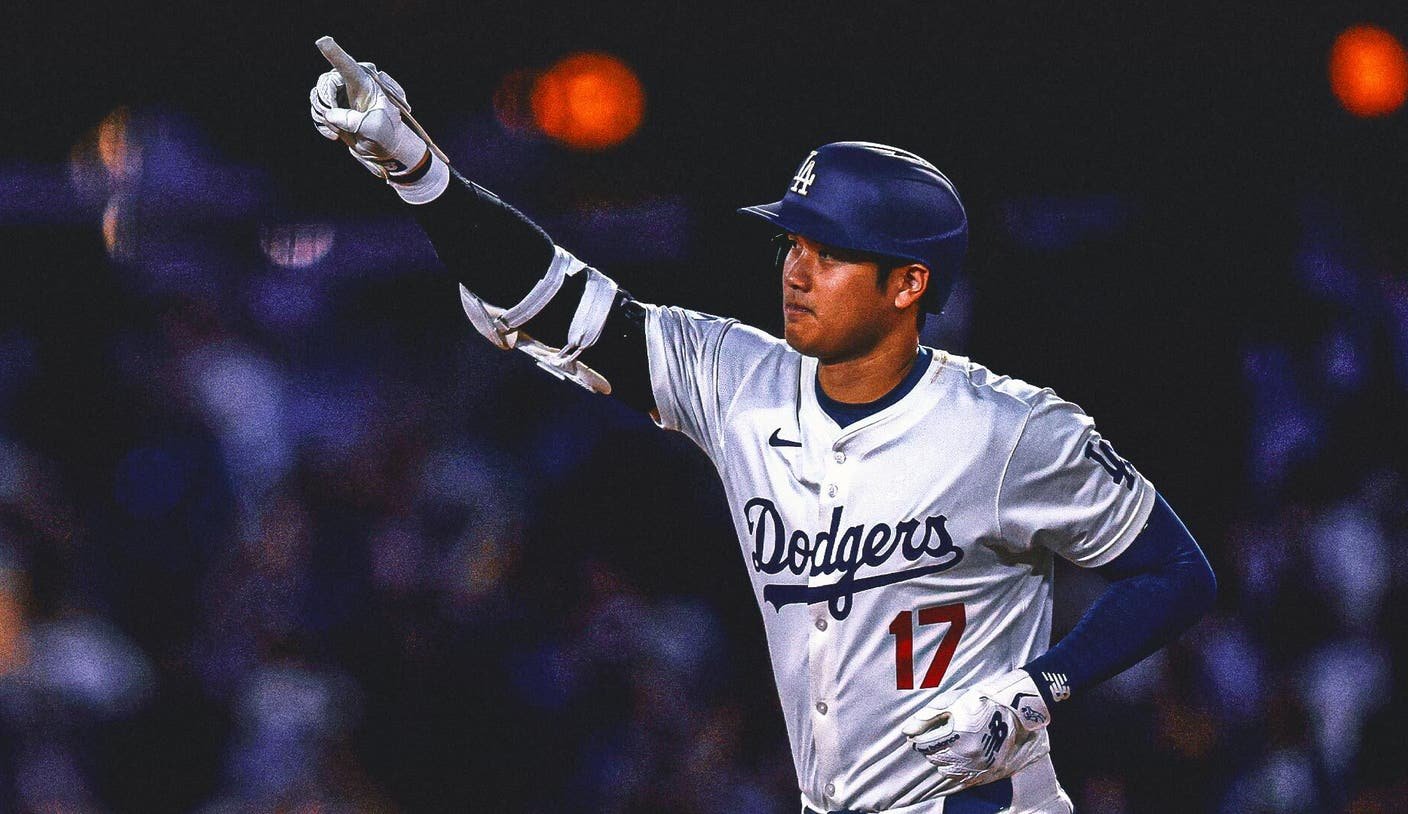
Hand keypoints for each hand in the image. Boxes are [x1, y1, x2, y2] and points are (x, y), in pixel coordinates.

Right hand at [309, 39, 428, 179]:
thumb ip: (352, 120)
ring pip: (318, 98)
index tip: (322, 41)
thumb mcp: (374, 127)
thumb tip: (330, 114)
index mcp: (364, 85)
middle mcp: (350, 87)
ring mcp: (341, 98)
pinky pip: (317, 111)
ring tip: (339, 131)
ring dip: (323, 116)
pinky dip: (321, 124)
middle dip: (326, 102)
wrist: (385, 149)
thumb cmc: (386, 134)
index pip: (347, 66)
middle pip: (325, 82)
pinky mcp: (335, 111)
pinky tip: (334, 135)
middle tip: (334, 120)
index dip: (334, 54)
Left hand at [901, 669, 1050, 791]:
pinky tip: (960, 757)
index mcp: (956, 734)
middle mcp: (967, 753)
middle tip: (937, 737)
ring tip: (951, 745)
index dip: (919, 739)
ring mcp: (979, 765)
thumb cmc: (981, 701)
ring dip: (944, 760)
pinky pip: (963, 779)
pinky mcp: (988, 772)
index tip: (919, 735)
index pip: (925, 745)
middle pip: (935, 759)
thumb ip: (928, 716)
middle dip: (931, 749)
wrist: (1015, 710)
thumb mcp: (953, 701)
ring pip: (947, 771)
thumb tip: (907, 730)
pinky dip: (957, 770)